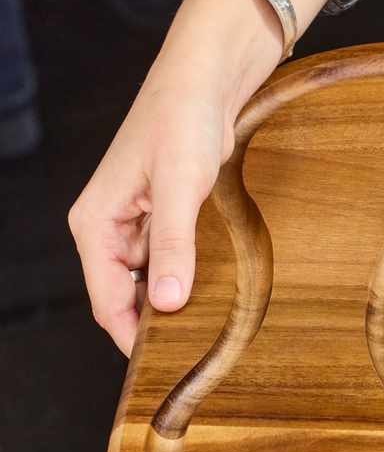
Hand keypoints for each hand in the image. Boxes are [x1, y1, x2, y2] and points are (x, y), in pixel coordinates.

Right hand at [69, 82, 235, 353]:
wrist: (207, 80)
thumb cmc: (184, 121)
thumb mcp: (179, 186)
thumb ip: (173, 245)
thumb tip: (167, 303)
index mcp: (96, 223)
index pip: (107, 300)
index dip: (133, 338)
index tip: (164, 371)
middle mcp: (110, 227)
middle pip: (128, 296)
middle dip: (157, 325)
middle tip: (198, 357)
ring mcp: (139, 223)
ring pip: (153, 280)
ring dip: (177, 301)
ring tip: (213, 331)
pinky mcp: (168, 215)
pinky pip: (173, 260)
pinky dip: (190, 276)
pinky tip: (219, 293)